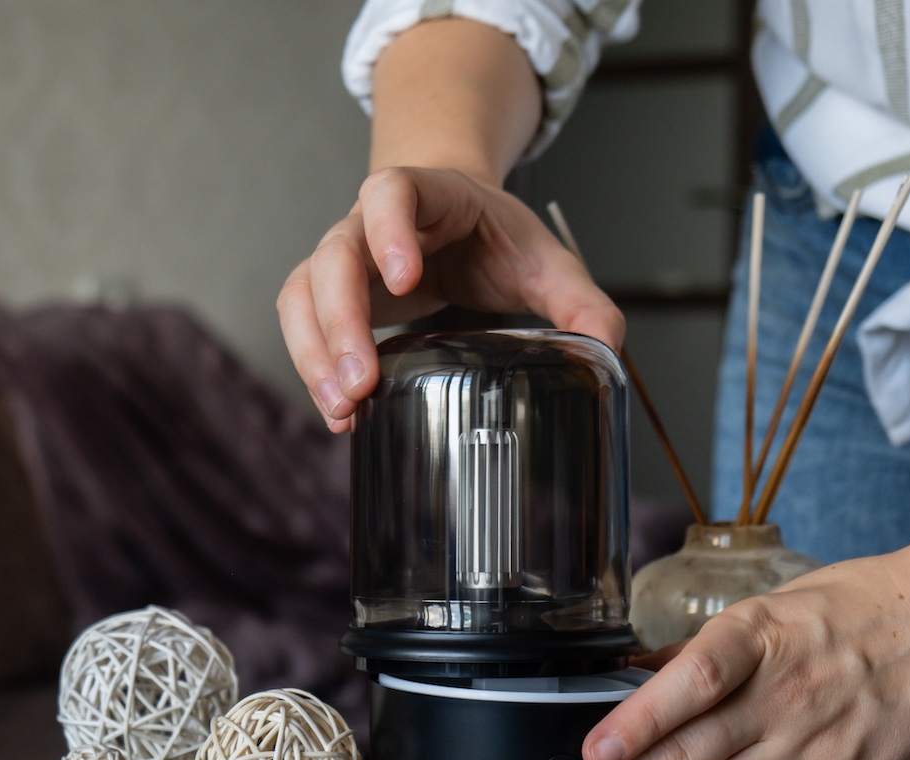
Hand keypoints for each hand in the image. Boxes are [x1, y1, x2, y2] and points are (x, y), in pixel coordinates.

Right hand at [276, 166, 622, 432]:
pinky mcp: (329, 298)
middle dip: (341, 322)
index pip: (390, 194)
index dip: (388, 232)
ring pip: (302, 295)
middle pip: (333, 257)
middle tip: (362, 381)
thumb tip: (606, 348)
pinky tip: (340, 414)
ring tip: (342, 410)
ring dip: (314, 353)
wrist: (458, 221)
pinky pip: (303, 326)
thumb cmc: (493, 236)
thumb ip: (579, 299)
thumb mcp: (544, 259)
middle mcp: (368, 224)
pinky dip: (313, 370)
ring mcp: (342, 260)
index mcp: (426, 196)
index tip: (404, 282)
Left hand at [523, 528, 909, 759]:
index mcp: (755, 638)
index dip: (639, 720)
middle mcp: (781, 697)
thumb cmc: (844, 611)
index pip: (694, 682)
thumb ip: (699, 656)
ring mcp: (810, 748)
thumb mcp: (764, 609)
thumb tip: (629, 683)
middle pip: (684, 757)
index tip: (592, 752)